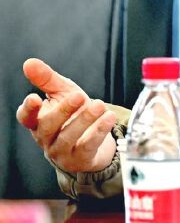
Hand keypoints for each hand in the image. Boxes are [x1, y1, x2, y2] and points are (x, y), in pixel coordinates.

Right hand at [16, 58, 116, 173]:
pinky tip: (108, 118)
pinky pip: (87, 147)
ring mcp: (62, 151)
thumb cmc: (74, 113)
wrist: (94, 139)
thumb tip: (29, 62)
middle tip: (79, 96)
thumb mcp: (62, 93)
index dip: (28, 109)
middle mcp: (46, 138)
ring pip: (68, 138)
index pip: (26, 117)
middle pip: (48, 127)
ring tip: (99, 105)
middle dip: (63, 111)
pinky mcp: (80, 159)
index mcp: (39, 121)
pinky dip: (98, 132)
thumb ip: (47, 79)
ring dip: (84, 120)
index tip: (34, 98)